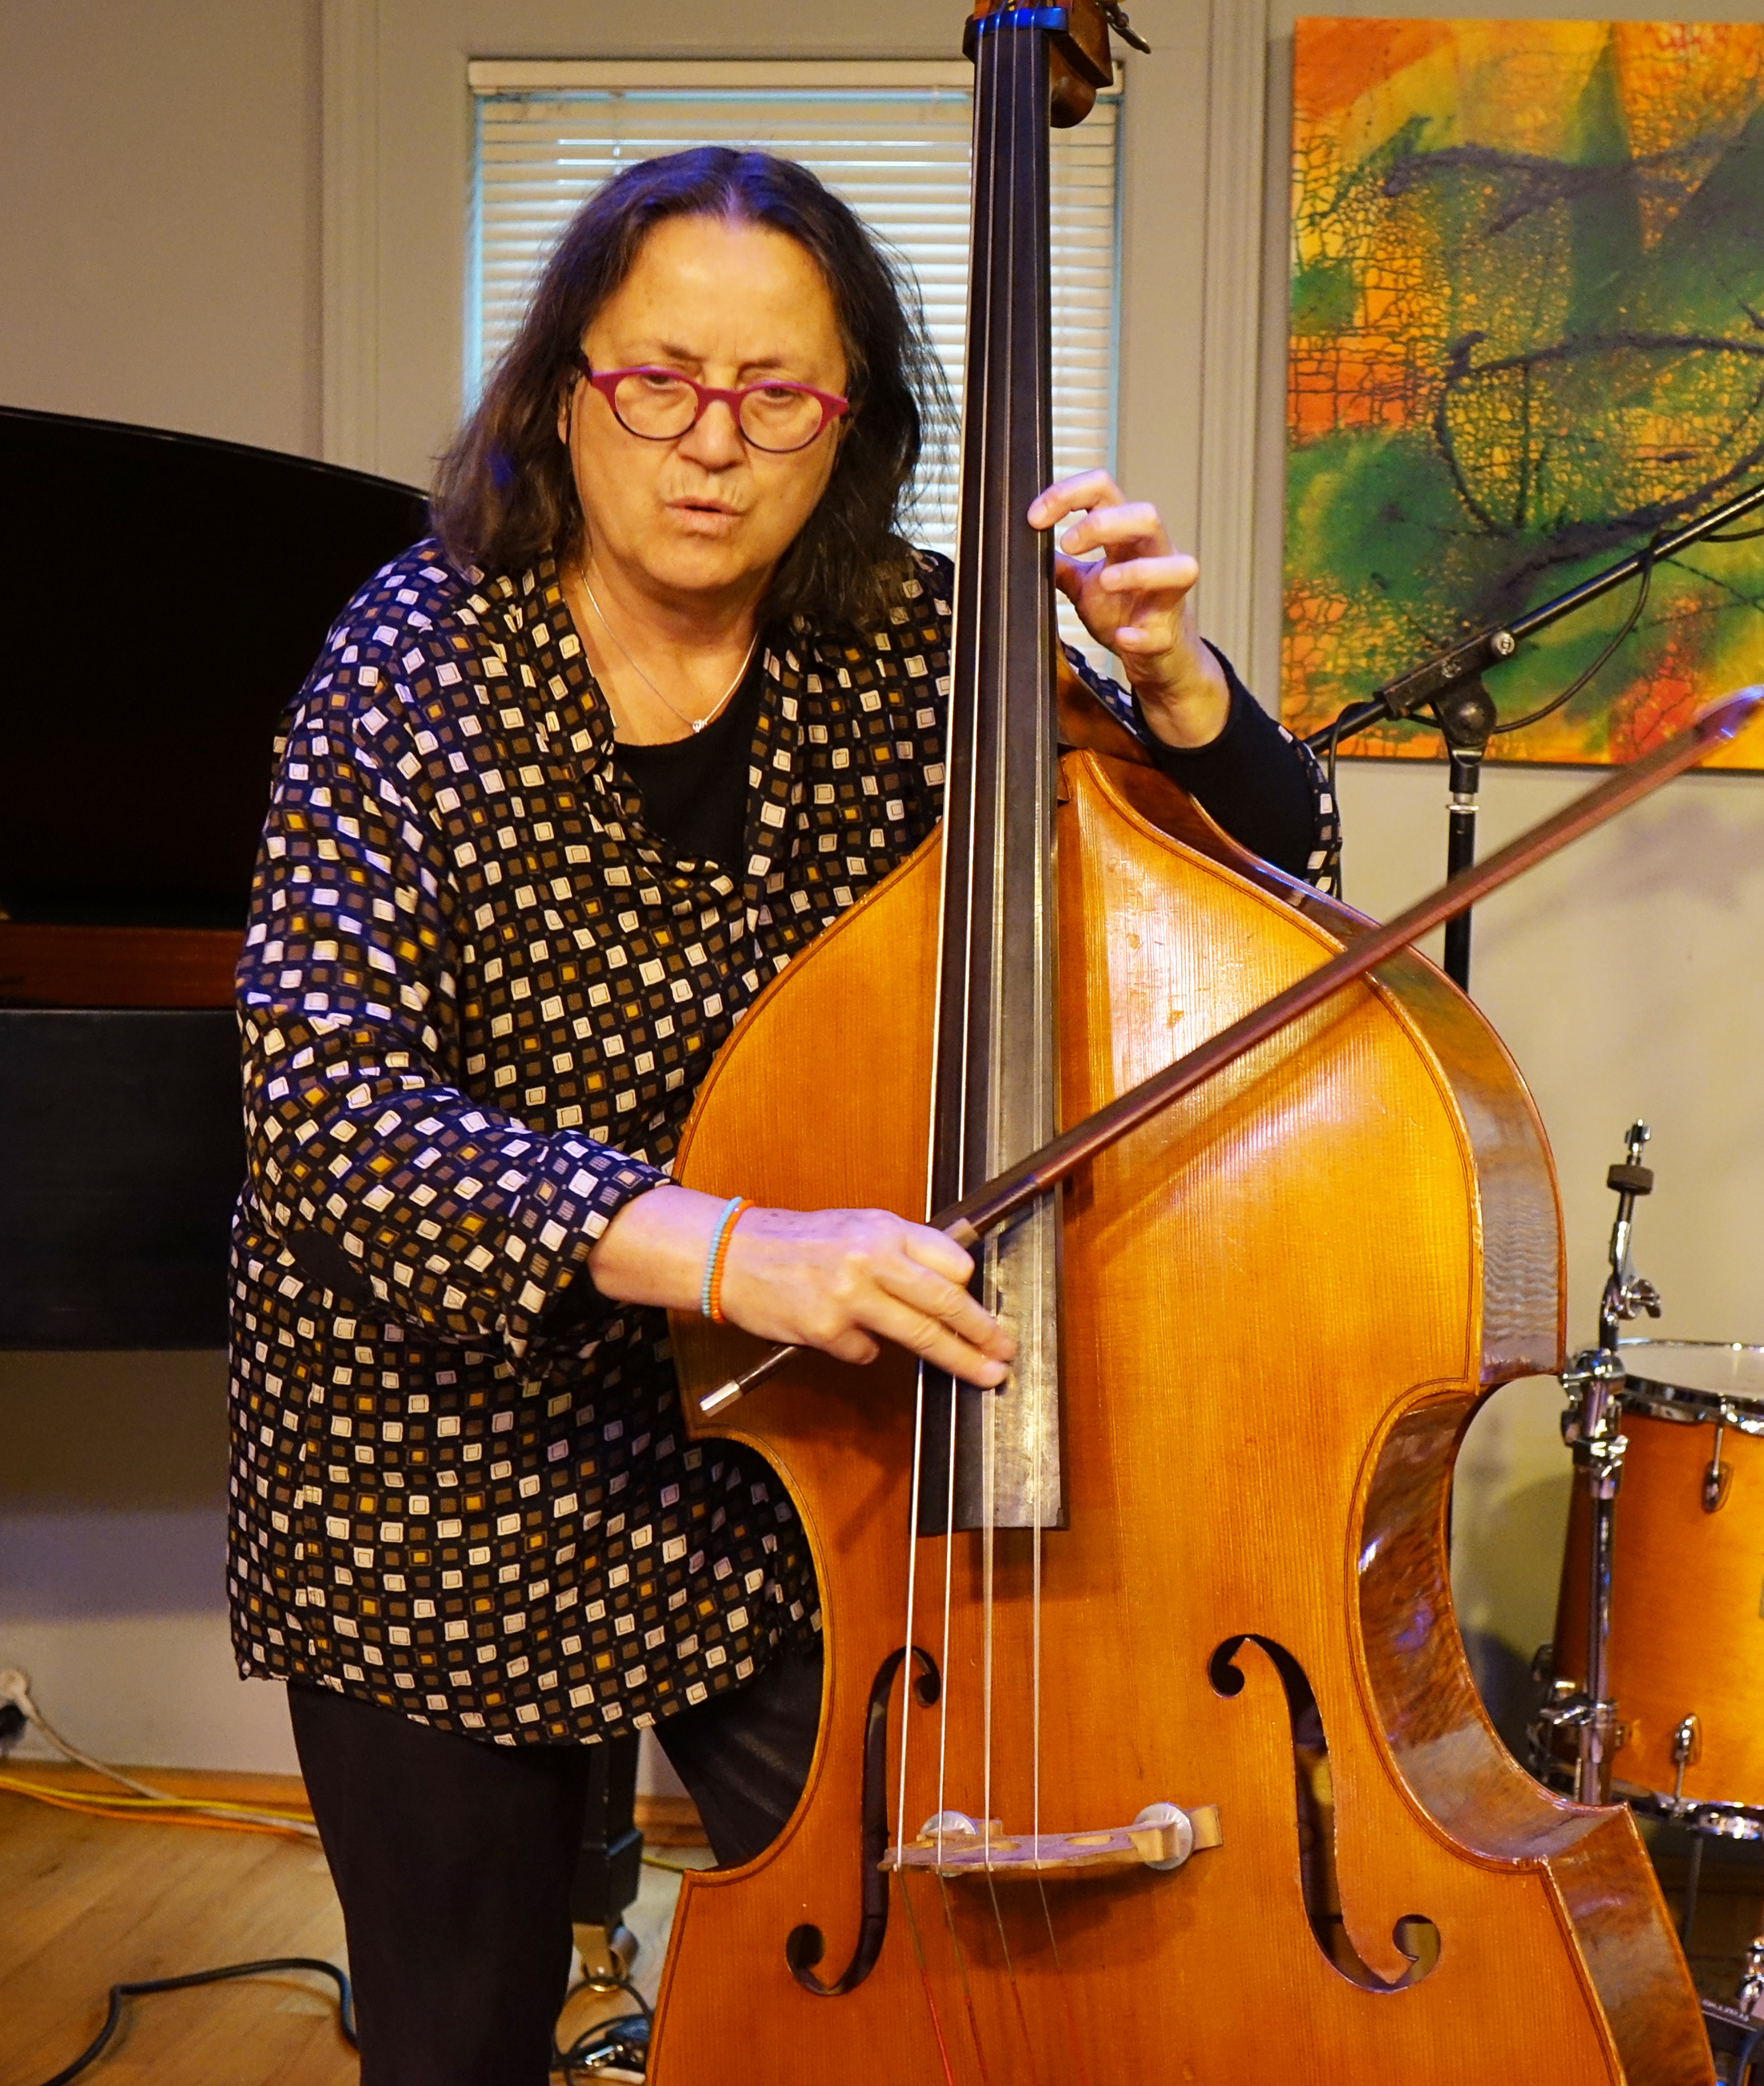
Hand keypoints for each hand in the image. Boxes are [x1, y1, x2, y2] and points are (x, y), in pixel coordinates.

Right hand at [587, 1185, 1013, 1386]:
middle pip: (945, 1302)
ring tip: (982, 1373)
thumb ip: (899, 1251)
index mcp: (883, 1228)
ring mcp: (850, 1296)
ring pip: (919, 1335)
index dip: (970, 1291)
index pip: (950, 1261)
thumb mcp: (854, 1226)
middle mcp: (871, 1258)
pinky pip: (866, 1352)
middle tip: (1006, 1351)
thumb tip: (948, 1285)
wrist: (732, 1253)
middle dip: (983, 1331)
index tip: (986, 1313)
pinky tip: (841, 1331)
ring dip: (957, 1359)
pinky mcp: (827, 1330)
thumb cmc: (797, 1241)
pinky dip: (863, 1349)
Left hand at [1028, 469, 1230, 748]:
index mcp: (1127, 538)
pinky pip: (1162, 632)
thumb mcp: (1083, 583)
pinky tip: (1123, 637)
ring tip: (1106, 582)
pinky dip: (1141, 635)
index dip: (1068, 494)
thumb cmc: (1123, 609)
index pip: (1104, 492)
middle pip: (1146, 516)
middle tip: (1068, 544)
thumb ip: (1061, 565)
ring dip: (1139, 571)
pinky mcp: (1166, 635)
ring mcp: (1166, 596)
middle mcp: (1154, 558)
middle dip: (1105, 523)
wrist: (1154, 656)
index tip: (1035, 517)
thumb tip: (1027, 548)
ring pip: (1177, 567)